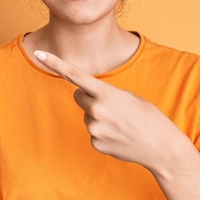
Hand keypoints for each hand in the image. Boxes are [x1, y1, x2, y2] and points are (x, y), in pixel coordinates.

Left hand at [34, 50, 180, 169]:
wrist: (160, 146)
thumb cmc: (147, 116)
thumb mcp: (128, 96)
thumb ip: (104, 94)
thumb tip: (85, 100)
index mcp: (106, 92)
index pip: (75, 75)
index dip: (55, 63)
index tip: (39, 54)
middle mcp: (96, 109)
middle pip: (79, 95)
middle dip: (90, 97)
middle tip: (112, 106)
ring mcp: (94, 128)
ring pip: (86, 115)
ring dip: (98, 116)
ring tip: (120, 123)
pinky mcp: (95, 143)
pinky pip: (92, 131)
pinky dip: (103, 132)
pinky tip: (118, 135)